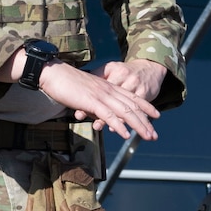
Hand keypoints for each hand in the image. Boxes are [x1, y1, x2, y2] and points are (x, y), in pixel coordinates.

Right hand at [37, 61, 159, 140]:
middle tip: (154, 135)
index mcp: (109, 87)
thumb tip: (101, 119)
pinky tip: (125, 135)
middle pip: (133, 106)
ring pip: (125, 111)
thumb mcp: (87, 95)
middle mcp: (109, 90)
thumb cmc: (67, 84)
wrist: (54, 73)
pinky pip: (109, 115)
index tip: (156, 116)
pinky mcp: (92, 101)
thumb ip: (96, 106)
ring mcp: (102, 95)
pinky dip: (118, 126)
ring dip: (138, 126)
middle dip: (146, 122)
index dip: (146, 107)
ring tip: (147, 136)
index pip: (133, 97)